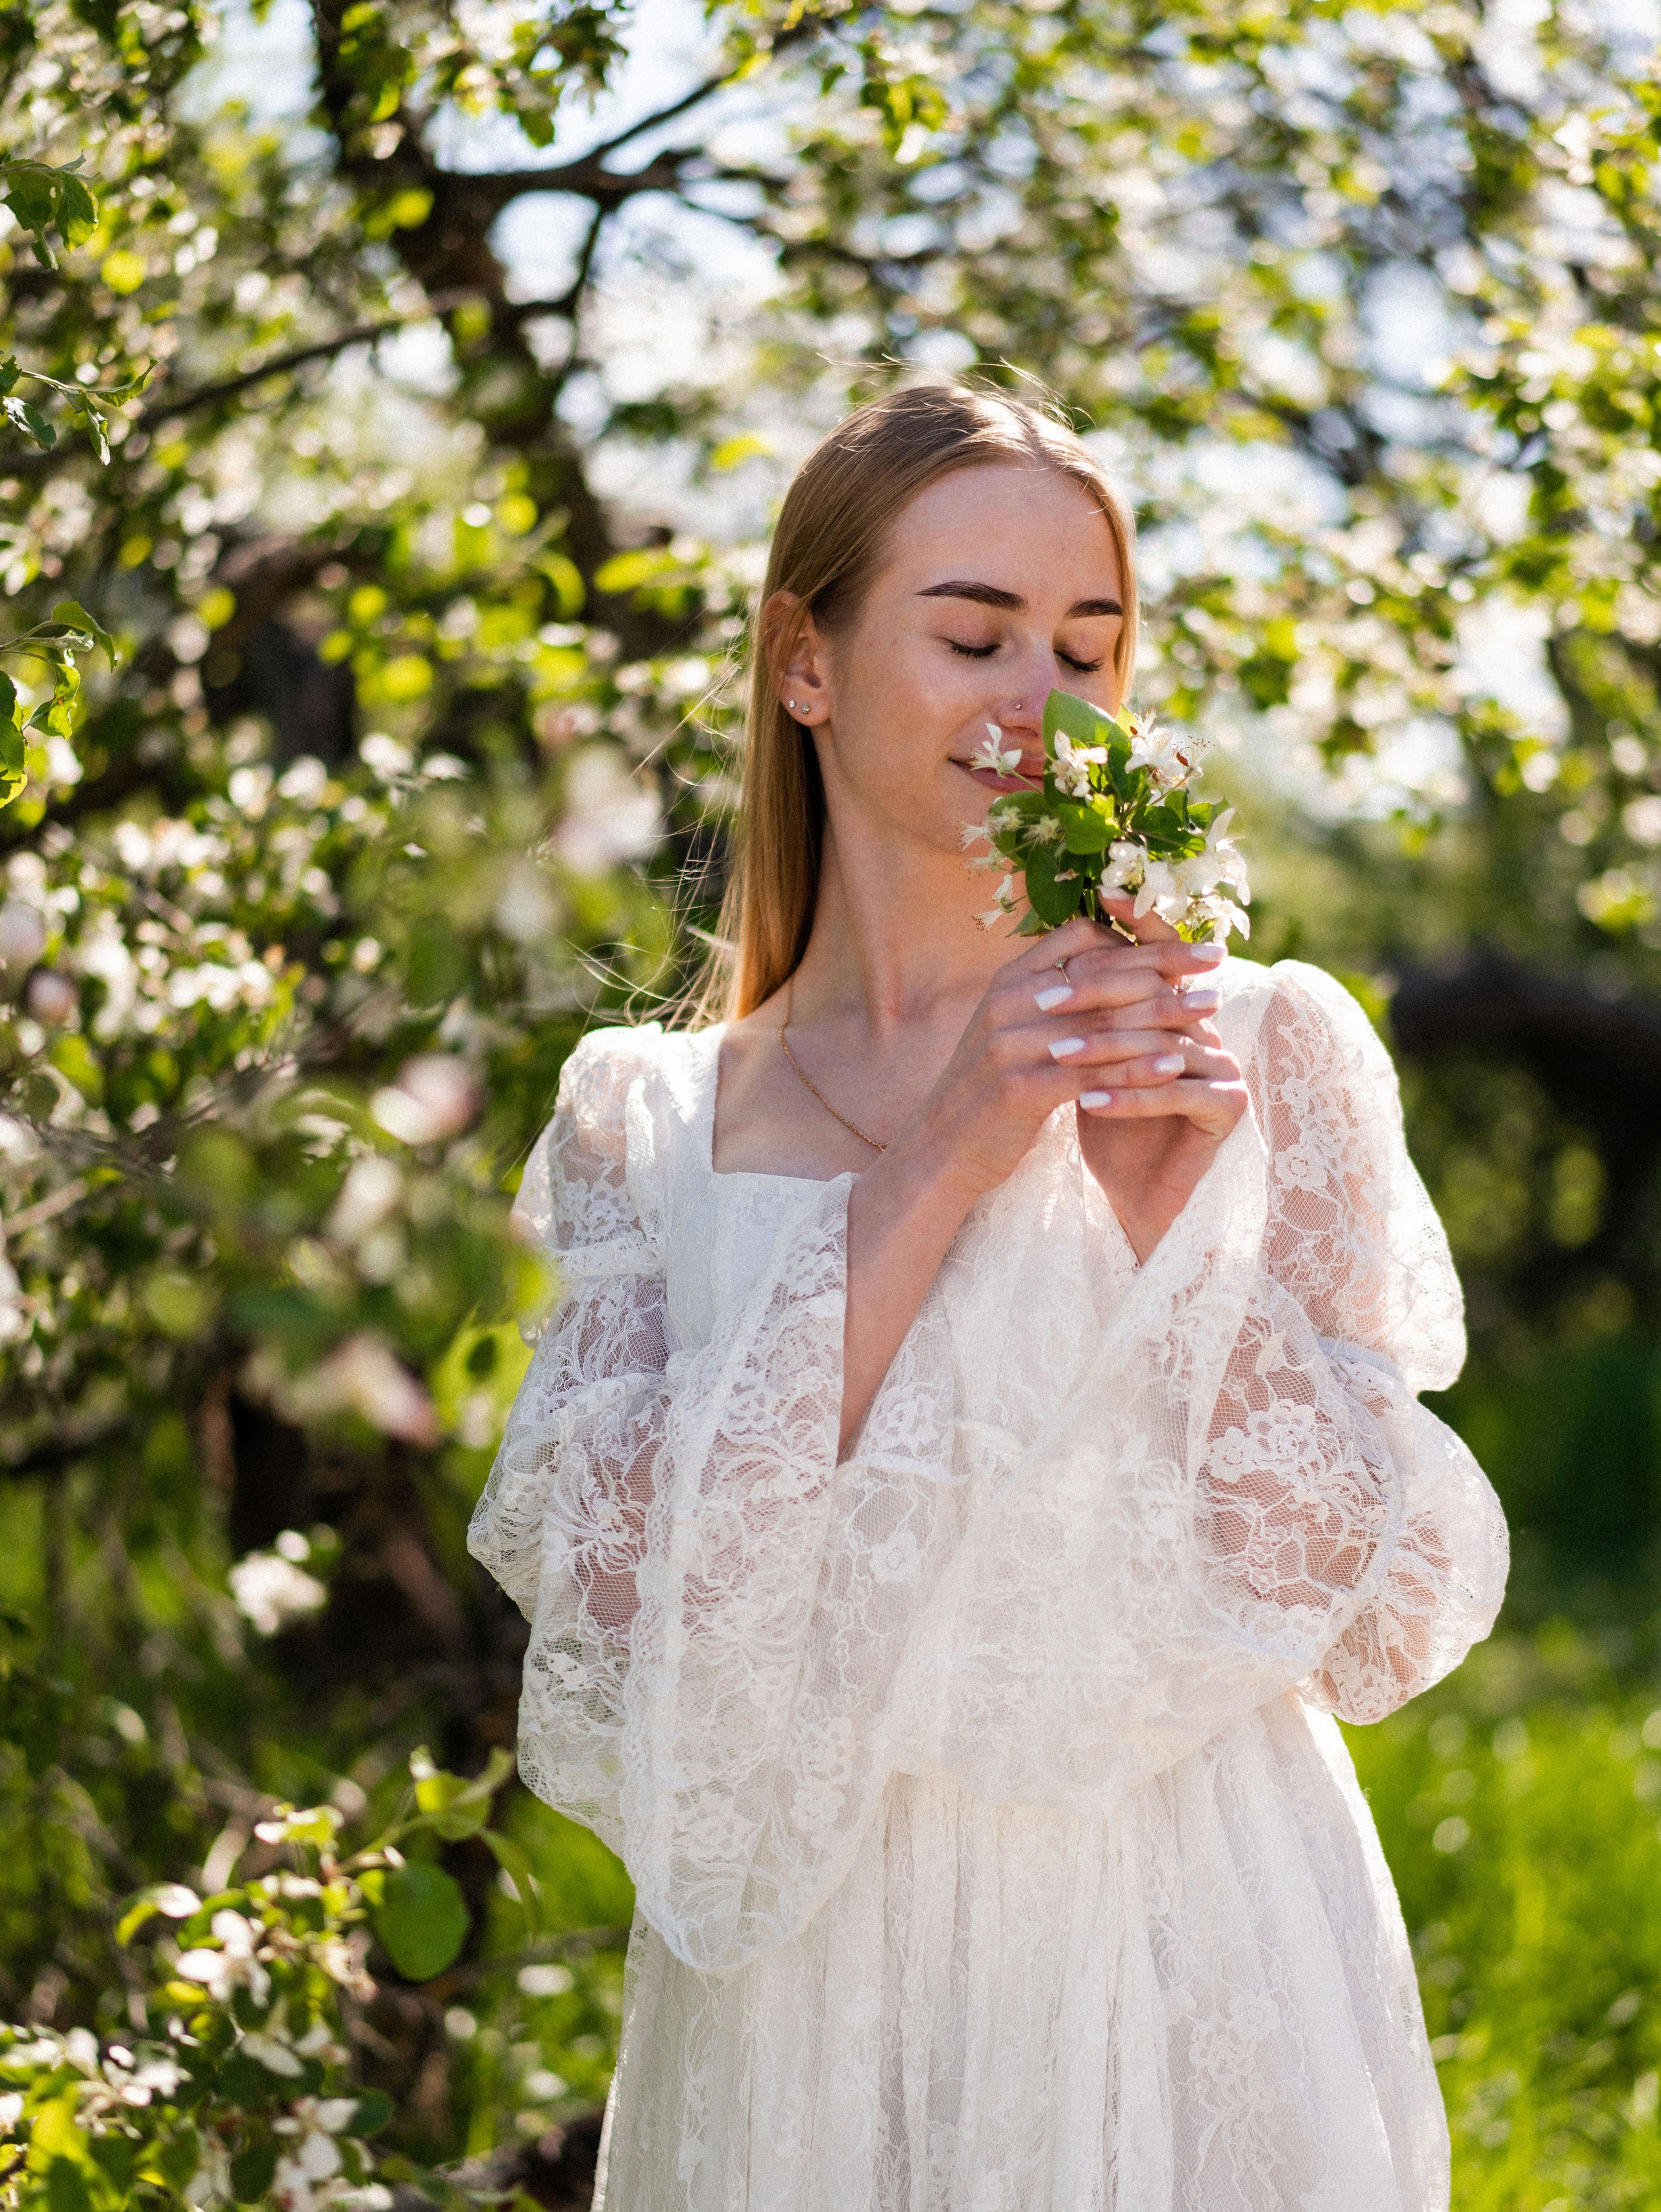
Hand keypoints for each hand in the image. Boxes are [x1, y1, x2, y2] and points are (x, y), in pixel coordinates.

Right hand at [880, 913, 1232, 1214]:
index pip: (1081, 936)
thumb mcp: (1017, 1030)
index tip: (1181, 941)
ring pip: (1102, 1019)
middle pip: (1100, 971)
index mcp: (1009, 979)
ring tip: (1210, 1008)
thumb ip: (1056, 996)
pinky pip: (1091, 1071)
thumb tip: (1114, 963)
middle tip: (1217, 962)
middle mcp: (1007, 1001)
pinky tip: (1176, 1064)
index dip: (1137, 935)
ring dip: (1163, 1011)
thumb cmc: (992, 1090)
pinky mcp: (1018, 1089)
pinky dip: (1137, 1066)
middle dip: (1164, 963)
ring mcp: (1009, 1044)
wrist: (940, 1150)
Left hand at [1071, 896, 1249, 1260]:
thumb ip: (1086, 1010)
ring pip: (1164, 1045)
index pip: (1161, 954)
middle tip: (1047, 1001)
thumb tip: (1051, 954)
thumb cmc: (1107, 1121)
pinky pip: (1177, 1095)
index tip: (1098, 893)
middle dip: (1100, 995)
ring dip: (1106, 1050)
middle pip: (1159, 995)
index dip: (1136, 922)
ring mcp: (1224, 1067)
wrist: (1132, 1193)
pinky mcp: (1230, 1108)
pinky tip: (1088, 1102)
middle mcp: (1207, 1030)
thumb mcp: (1088, 1059)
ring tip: (1056, 1056)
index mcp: (1178, 1009)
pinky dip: (1130, 1098)